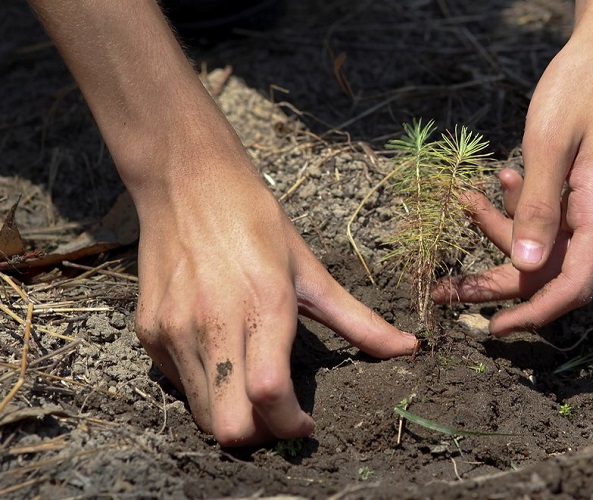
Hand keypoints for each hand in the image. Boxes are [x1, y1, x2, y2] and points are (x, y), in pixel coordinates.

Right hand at [134, 157, 416, 445]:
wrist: (185, 182)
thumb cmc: (254, 219)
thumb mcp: (310, 268)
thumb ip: (358, 319)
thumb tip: (409, 347)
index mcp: (264, 305)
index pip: (270, 395)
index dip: (291, 425)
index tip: (306, 424)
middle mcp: (213, 323)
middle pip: (230, 427)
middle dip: (261, 435)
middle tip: (279, 414)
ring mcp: (175, 330)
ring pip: (202, 414)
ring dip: (233, 414)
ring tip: (252, 387)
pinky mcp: (148, 331)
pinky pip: (179, 385)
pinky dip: (205, 388)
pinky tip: (223, 357)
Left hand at [432, 2, 592, 335]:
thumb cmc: (581, 89)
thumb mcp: (548, 147)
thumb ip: (535, 211)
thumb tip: (522, 267)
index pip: (571, 286)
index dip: (533, 314)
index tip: (493, 328)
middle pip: (548, 269)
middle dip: (495, 277)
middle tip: (447, 286)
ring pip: (544, 241)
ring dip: (502, 227)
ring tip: (468, 200)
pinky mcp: (591, 192)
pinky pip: (552, 216)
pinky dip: (523, 206)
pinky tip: (504, 179)